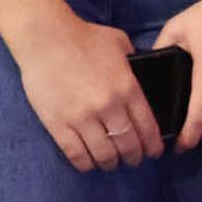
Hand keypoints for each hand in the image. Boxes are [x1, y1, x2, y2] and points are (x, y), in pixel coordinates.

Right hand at [8, 12, 161, 172]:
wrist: (46, 38)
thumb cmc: (84, 36)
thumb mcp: (120, 44)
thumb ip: (134, 61)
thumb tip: (143, 72)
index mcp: (127, 87)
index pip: (147, 126)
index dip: (153, 144)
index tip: (155, 152)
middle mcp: (108, 106)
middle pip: (128, 144)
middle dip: (134, 157)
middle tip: (134, 160)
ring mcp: (82, 118)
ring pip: (104, 154)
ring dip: (111, 163)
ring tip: (112, 163)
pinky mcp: (58, 124)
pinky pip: (76, 154)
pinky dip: (85, 164)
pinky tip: (89, 164)